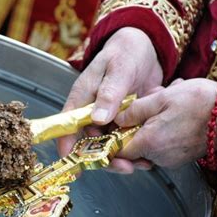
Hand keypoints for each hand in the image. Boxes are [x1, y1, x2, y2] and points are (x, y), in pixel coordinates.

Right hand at [57, 27, 162, 156]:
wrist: (146, 48)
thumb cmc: (125, 52)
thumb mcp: (117, 69)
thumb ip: (109, 93)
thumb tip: (98, 119)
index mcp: (81, 99)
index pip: (67, 127)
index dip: (68, 148)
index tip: (75, 167)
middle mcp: (91, 113)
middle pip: (90, 143)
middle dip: (105, 158)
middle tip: (125, 167)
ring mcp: (108, 119)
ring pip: (109, 145)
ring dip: (124, 156)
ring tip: (142, 163)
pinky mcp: (124, 122)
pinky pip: (126, 140)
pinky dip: (137, 148)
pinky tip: (149, 154)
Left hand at [112, 78, 216, 172]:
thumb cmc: (200, 103)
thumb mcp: (161, 98)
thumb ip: (134, 111)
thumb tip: (116, 120)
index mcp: (149, 143)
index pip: (117, 151)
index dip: (109, 140)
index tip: (108, 128)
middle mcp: (159, 157)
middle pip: (131, 149)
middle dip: (131, 129)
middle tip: (139, 110)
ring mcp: (170, 159)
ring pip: (146, 146)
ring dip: (147, 128)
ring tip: (160, 109)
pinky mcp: (180, 158)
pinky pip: (161, 147)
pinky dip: (160, 133)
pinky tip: (169, 117)